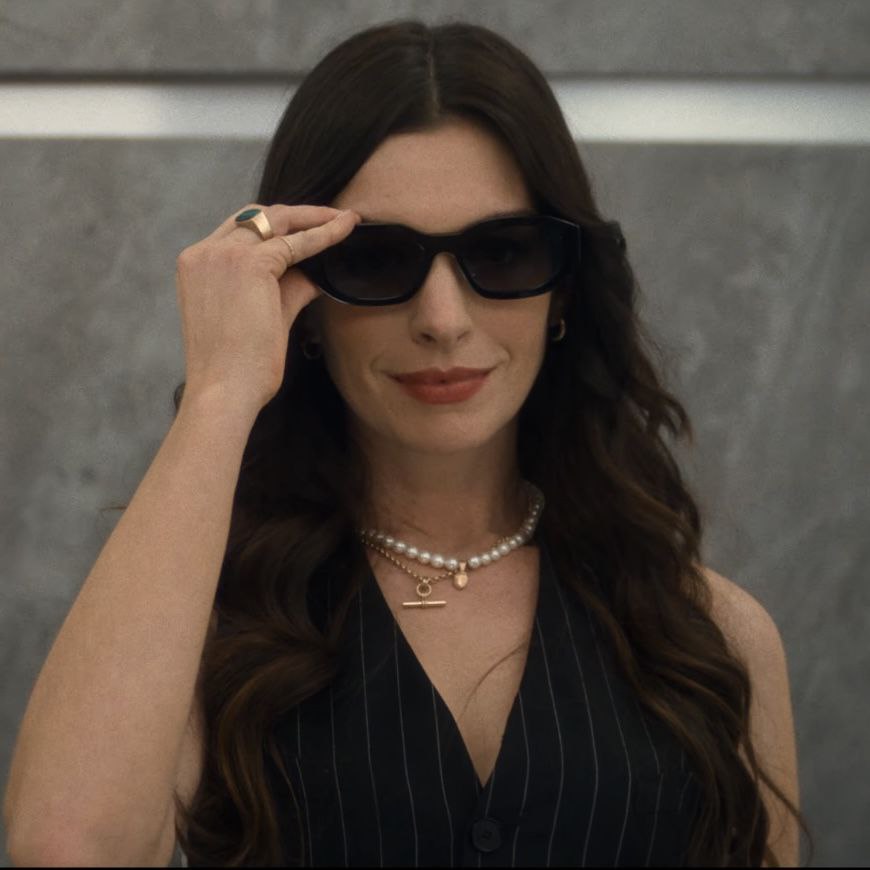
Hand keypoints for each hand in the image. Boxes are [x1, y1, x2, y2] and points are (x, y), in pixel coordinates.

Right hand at [174, 204, 359, 414]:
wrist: (224, 389)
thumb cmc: (237, 366)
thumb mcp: (261, 317)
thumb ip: (285, 290)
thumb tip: (314, 276)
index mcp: (197, 265)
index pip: (239, 232)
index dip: (274, 227)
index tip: (304, 226)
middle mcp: (205, 252)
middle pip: (255, 216)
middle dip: (296, 214)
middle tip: (332, 217)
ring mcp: (225, 254)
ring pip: (277, 220)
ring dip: (313, 217)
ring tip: (344, 220)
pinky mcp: (251, 263)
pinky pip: (297, 242)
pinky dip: (324, 234)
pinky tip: (344, 230)